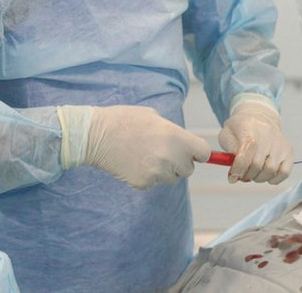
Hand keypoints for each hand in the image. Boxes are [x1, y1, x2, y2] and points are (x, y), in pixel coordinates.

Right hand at [57, 105, 209, 189]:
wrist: (97, 134)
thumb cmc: (126, 120)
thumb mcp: (155, 117)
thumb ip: (174, 133)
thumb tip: (184, 145)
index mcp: (177, 137)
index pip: (204, 153)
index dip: (199, 153)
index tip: (192, 152)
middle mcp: (171, 157)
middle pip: (188, 169)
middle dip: (179, 163)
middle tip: (162, 152)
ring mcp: (157, 172)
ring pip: (171, 178)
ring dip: (164, 171)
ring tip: (145, 155)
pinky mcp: (144, 183)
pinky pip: (154, 183)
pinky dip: (147, 176)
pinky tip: (134, 163)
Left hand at [218, 94, 292, 183]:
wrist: (260, 117)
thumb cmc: (240, 128)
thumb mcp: (227, 134)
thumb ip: (227, 151)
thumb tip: (235, 170)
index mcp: (248, 127)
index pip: (245, 154)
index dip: (238, 170)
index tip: (232, 177)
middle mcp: (267, 133)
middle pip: (257, 164)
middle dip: (246, 175)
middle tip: (242, 174)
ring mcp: (280, 142)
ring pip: (270, 170)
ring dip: (258, 178)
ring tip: (253, 173)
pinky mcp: (288, 150)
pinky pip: (285, 172)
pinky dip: (274, 179)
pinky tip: (266, 175)